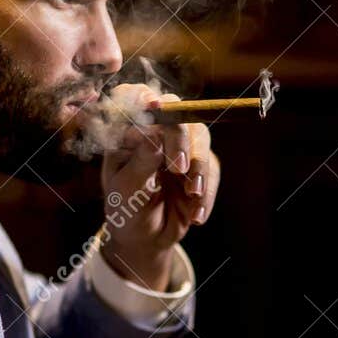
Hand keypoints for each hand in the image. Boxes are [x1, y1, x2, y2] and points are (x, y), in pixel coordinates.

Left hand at [99, 85, 220, 290]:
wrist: (145, 240)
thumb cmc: (126, 210)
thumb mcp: (126, 190)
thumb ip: (140, 161)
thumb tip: (155, 134)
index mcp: (129, 131)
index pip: (136, 99)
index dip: (145, 98)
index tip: (152, 108)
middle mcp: (156, 131)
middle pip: (177, 113)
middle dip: (180, 137)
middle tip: (178, 168)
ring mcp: (181, 146)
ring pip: (201, 136)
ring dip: (199, 166)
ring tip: (191, 194)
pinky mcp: (200, 165)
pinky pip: (212, 168)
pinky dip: (207, 191)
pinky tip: (195, 214)